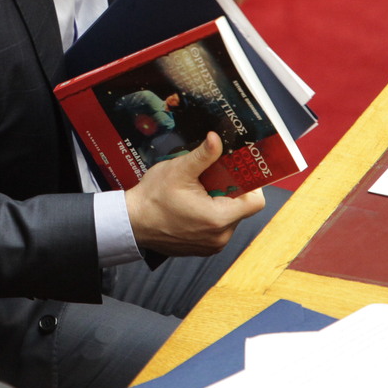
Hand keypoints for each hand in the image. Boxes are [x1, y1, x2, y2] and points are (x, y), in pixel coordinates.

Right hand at [124, 133, 265, 256]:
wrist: (132, 223)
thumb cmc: (153, 198)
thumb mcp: (179, 170)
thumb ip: (203, 155)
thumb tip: (217, 138)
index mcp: (218, 218)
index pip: (255, 202)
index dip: (249, 185)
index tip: (234, 174)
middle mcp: (220, 236)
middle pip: (240, 209)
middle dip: (228, 192)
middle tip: (208, 179)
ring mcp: (212, 245)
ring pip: (229, 219)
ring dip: (218, 204)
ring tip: (196, 194)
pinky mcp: (204, 249)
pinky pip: (217, 230)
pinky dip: (209, 217)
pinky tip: (190, 207)